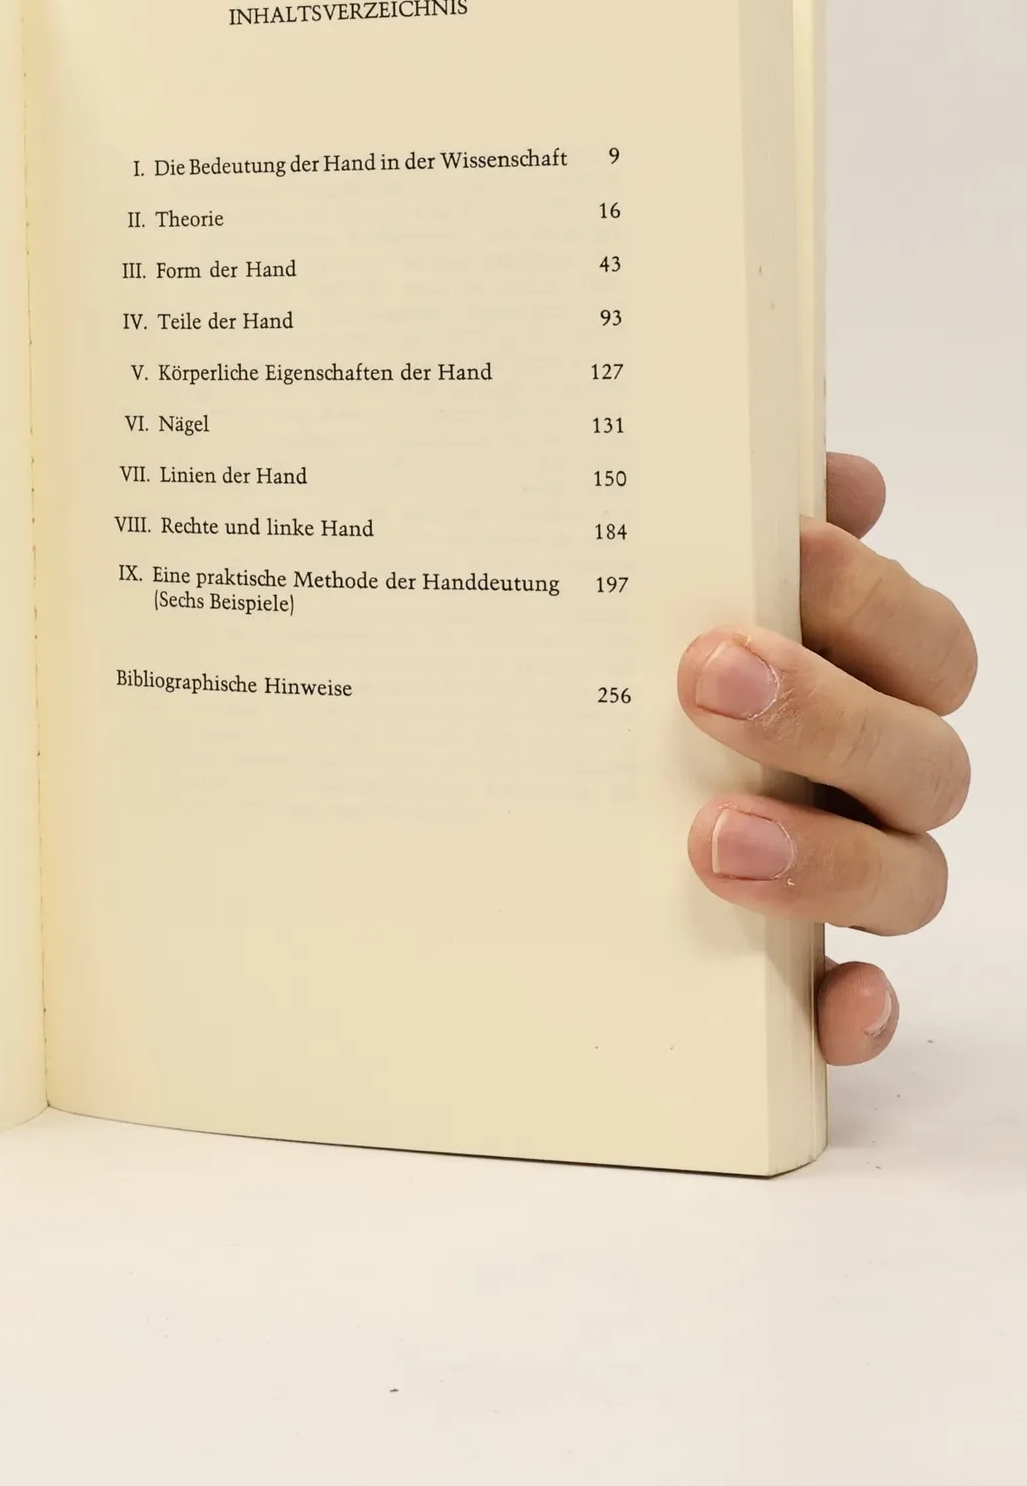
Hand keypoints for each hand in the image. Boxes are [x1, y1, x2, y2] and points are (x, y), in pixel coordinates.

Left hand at [678, 453, 973, 1064]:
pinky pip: (856, 1006)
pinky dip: (851, 1009)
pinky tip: (827, 1001)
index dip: (871, 598)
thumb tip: (826, 477)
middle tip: (705, 679)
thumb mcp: (675, 598)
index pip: (923, 644)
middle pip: (920, 757)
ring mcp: (848, 877)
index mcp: (865, 684)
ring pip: (906, 880)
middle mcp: (875, 783)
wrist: (563, 799)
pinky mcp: (802, 970)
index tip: (790, 548)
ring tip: (712, 838)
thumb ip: (749, 534)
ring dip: (825, 859)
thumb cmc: (649, 677)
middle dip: (825, 714)